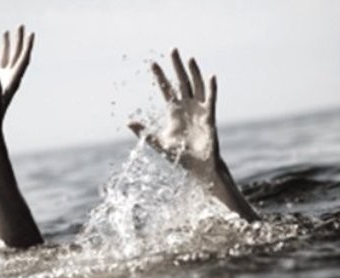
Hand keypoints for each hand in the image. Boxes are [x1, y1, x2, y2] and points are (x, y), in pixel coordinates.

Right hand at [0, 25, 34, 129]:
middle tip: (21, 25)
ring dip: (6, 45)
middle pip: (16, 55)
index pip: (23, 60)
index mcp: (13, 81)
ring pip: (4, 58)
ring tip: (6, 31)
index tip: (30, 34)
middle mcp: (8, 78)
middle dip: (19, 41)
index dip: (27, 46)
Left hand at [128, 49, 218, 177]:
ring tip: (189, 58)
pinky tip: (211, 76)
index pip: (166, 89)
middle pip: (181, 82)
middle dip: (176, 66)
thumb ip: (145, 132)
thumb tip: (128, 121)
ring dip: (193, 72)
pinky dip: (211, 88)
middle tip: (172, 50)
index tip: (152, 63)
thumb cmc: (179, 156)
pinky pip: (211, 99)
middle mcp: (187, 107)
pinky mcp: (210, 116)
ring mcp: (199, 110)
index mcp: (174, 112)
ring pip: (196, 86)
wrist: (197, 166)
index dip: (160, 76)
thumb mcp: (158, 143)